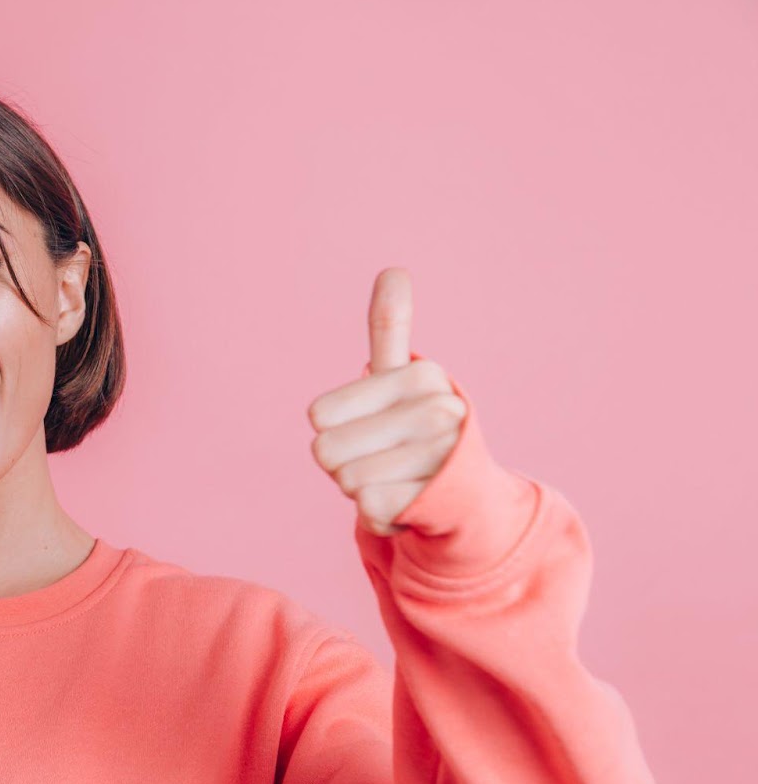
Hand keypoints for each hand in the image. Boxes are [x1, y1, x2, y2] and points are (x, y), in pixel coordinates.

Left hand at [306, 267, 467, 536]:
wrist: (464, 493)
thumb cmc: (413, 432)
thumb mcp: (399, 379)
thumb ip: (391, 327)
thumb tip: (394, 269)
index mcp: (419, 375)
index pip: (318, 416)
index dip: (334, 431)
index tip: (372, 429)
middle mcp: (439, 410)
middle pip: (327, 451)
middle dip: (346, 464)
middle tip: (384, 460)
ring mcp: (442, 456)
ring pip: (348, 480)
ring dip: (363, 490)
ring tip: (399, 480)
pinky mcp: (438, 500)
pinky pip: (368, 509)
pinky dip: (379, 514)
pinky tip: (408, 505)